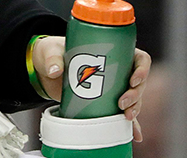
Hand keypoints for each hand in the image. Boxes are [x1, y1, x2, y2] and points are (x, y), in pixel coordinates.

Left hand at [32, 36, 152, 141]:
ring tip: (125, 116)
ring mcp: (114, 87)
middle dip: (136, 94)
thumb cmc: (53, 52)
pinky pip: (122, 113)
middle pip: (138, 82)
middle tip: (122, 103)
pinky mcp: (106, 102)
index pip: (139, 59)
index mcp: (113, 52)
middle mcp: (118, 70)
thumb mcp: (51, 51)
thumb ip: (52, 59)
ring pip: (134, 99)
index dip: (142, 70)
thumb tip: (55, 71)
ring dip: (135, 108)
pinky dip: (131, 124)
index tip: (133, 80)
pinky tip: (134, 135)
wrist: (45, 70)